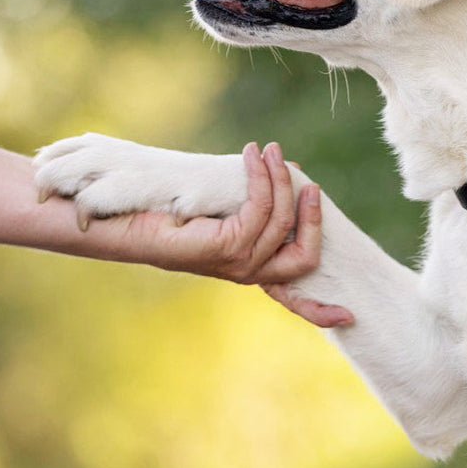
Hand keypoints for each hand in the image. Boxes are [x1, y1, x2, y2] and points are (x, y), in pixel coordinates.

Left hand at [80, 142, 353, 327]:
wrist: (116, 219)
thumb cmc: (162, 210)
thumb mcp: (216, 207)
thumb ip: (250, 200)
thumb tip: (283, 169)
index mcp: (246, 268)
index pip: (293, 302)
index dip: (322, 313)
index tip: (350, 317)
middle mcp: (244, 273)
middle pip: (304, 258)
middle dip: (313, 218)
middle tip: (307, 178)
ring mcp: (234, 265)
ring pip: (282, 224)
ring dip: (280, 179)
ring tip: (269, 150)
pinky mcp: (222, 248)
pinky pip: (260, 212)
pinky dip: (263, 179)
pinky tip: (252, 156)